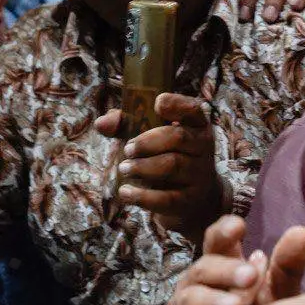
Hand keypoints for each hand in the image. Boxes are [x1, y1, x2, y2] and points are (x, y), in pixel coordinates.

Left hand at [95, 94, 223, 242]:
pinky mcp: (190, 200)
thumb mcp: (149, 137)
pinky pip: (167, 198)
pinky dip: (142, 196)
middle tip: (127, 149)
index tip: (156, 104)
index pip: (192, 109)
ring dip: (143, 167)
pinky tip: (125, 192)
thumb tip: (101, 124)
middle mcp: (203, 147)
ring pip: (172, 166)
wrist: (194, 198)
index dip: (176, 104)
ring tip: (124, 169)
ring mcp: (200, 175)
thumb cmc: (166, 157)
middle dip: (148, 142)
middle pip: (178, 137)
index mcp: (195, 125)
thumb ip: (125, 125)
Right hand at [158, 215, 304, 304]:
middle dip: (227, 270)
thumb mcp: (277, 299)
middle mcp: (197, 284)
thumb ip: (287, 269)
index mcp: (222, 269)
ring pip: (189, 296)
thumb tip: (301, 232)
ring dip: (211, 300)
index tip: (239, 226)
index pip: (217, 242)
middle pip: (204, 267)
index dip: (224, 232)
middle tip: (251, 276)